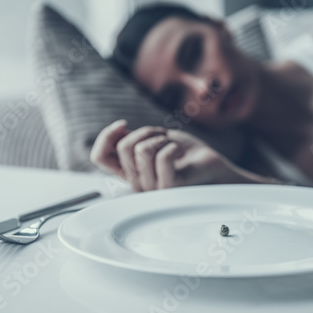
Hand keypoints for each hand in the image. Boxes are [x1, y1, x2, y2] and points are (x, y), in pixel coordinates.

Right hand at [90, 120, 252, 191]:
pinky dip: (173, 145)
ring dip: (161, 138)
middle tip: (163, 135)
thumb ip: (134, 138)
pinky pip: (161, 156)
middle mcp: (136, 183)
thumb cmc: (186, 153)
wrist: (213, 166)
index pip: (99, 158)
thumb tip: (117, 130)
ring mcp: (152, 188)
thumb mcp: (155, 139)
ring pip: (141, 150)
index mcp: (129, 172)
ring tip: (173, 145)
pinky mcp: (169, 186)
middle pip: (123, 148)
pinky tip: (180, 151)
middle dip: (145, 131)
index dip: (106, 136)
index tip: (123, 124)